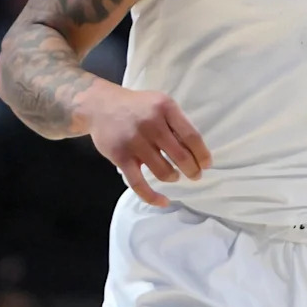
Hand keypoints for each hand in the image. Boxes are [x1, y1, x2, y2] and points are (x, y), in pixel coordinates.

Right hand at [87, 85, 210, 207]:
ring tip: (173, 176)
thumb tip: (195, 152)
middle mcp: (151, 123)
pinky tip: (164, 201)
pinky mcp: (121, 157)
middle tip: (195, 175)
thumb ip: (176, 124)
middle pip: (180, 156)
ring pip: (163, 171)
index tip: (206, 165)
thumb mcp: (159, 104)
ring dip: (173, 177)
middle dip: (192, 170)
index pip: (191, 136)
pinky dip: (152, 197)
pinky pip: (139, 184)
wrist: (100, 106)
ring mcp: (135, 141)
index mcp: (165, 108)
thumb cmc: (137, 107)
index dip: (202, 154)